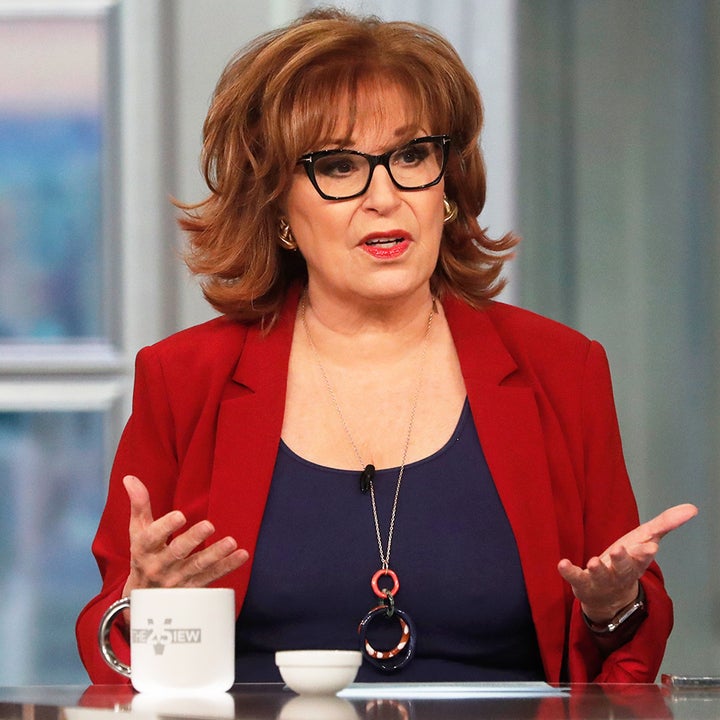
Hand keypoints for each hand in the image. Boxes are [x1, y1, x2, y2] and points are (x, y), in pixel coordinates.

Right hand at [121, 474, 248, 595]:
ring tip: (231, 542)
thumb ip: (139, 505)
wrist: (144, 599)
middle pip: (177, 552)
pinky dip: (227, 567)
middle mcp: (159, 566)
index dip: (165, 526)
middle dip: (193, 539)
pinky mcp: (192, 589)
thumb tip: (130, 478)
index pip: (152, 538)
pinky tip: (241, 555)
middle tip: (209, 525)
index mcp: (144, 549)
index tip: (180, 515)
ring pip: (197, 566)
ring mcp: (176, 580)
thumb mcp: (137, 532)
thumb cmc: (144, 556)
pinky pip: (212, 577)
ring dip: (215, 554)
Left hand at [557, 503, 697, 621]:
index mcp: (636, 561)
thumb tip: (692, 508)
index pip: (643, 557)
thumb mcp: (645, 540)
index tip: (650, 546)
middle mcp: (620, 572)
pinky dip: (569, 571)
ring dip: (598, 568)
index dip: (645, 552)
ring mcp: (601, 579)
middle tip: (620, 550)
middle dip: (622, 560)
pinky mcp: (582, 582)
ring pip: (601, 575)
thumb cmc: (628, 562)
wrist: (610, 597)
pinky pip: (575, 577)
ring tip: (595, 561)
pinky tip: (562, 563)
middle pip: (623, 567)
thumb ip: (666, 524)